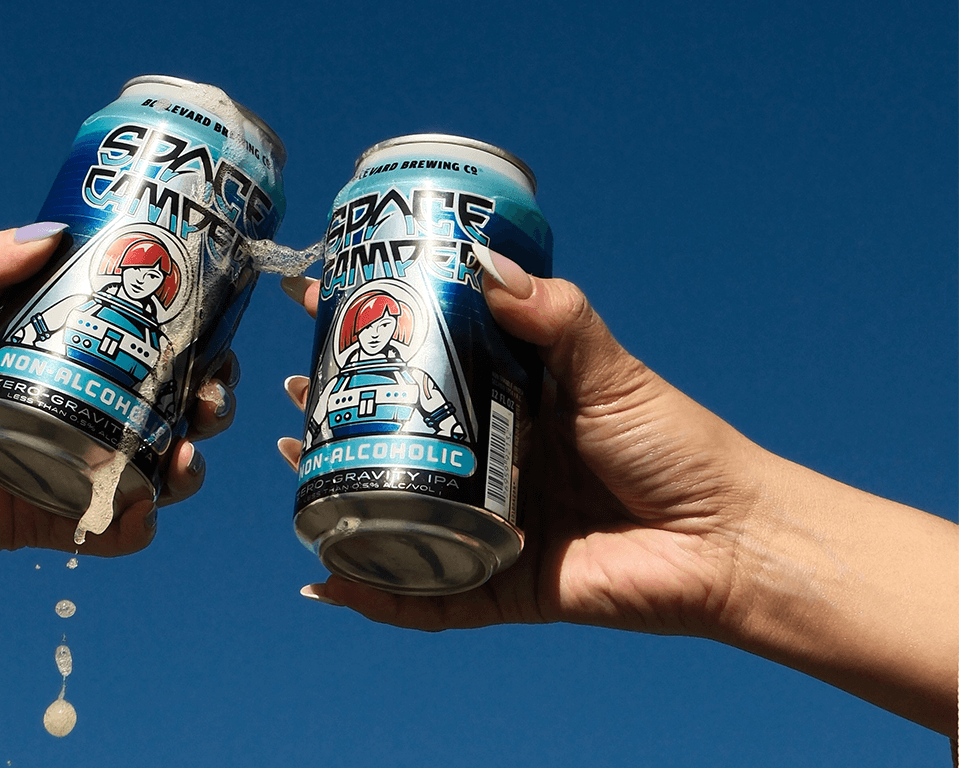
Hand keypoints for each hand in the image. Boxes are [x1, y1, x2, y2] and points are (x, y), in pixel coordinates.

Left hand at [0, 227, 236, 573]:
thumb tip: (48, 231)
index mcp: (67, 365)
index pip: (150, 353)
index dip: (195, 347)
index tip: (216, 334)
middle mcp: (80, 418)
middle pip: (170, 413)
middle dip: (208, 406)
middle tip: (211, 397)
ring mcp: (69, 473)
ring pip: (154, 473)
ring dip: (185, 466)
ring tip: (182, 456)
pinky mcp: (48, 524)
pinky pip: (110, 532)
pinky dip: (136, 525)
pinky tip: (142, 507)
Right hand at [279, 253, 762, 638]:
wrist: (729, 541)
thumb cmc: (677, 447)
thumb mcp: (608, 370)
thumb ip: (553, 318)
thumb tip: (481, 263)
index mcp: (511, 405)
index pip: (425, 364)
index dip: (372, 336)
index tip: (320, 300)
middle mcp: (489, 462)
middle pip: (394, 436)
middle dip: (334, 411)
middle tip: (289, 385)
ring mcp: (488, 523)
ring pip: (395, 509)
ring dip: (335, 489)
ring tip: (293, 455)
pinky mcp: (500, 585)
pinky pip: (426, 595)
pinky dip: (375, 594)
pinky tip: (327, 577)